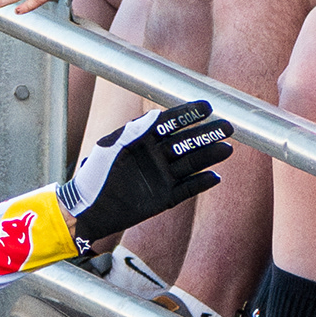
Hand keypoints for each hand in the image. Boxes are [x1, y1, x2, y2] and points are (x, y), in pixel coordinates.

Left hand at [64, 100, 232, 246]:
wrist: (87, 209)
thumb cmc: (94, 174)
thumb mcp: (111, 147)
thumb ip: (133, 130)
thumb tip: (156, 114)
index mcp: (143, 139)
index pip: (170, 122)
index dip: (188, 114)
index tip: (207, 107)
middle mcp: (156, 155)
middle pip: (186, 142)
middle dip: (206, 134)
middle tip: (227, 128)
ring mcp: (162, 176)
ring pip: (191, 164)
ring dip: (209, 156)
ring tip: (226, 149)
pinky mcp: (164, 198)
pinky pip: (187, 189)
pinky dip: (201, 183)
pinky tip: (215, 176)